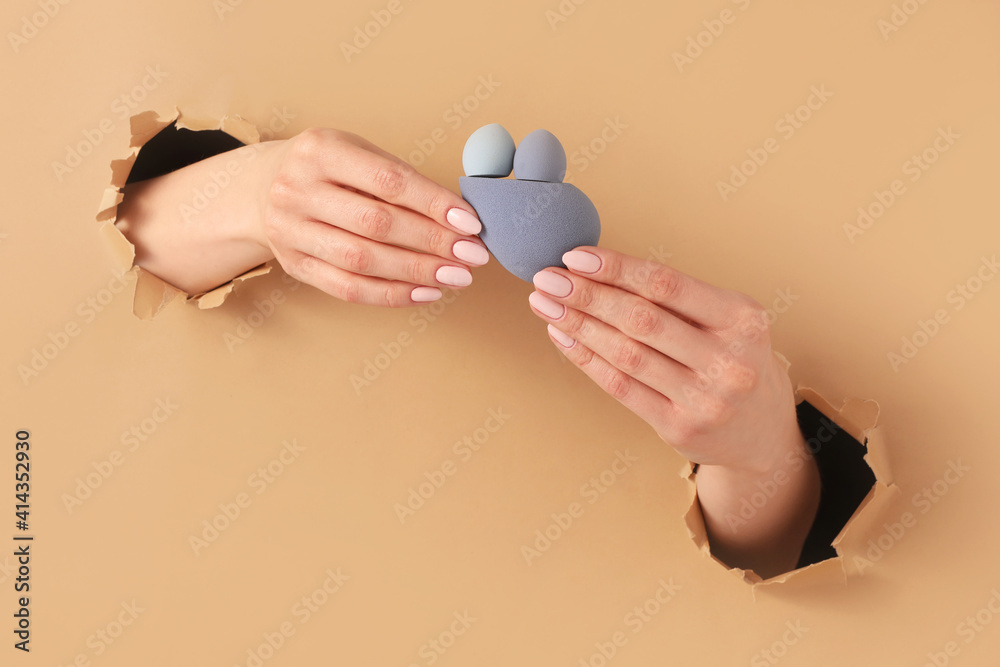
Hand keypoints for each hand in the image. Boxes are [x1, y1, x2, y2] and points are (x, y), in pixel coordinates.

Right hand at [254, 128, 488, 305]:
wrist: (261, 186)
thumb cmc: (327, 168)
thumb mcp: (358, 153)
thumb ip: (402, 180)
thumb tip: (460, 218)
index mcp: (320, 150)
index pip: (388, 181)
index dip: (434, 205)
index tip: (471, 223)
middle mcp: (298, 189)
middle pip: (376, 225)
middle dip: (432, 242)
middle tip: (473, 254)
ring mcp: (290, 230)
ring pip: (362, 261)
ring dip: (417, 272)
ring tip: (457, 276)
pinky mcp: (293, 265)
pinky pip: (347, 288)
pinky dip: (392, 294)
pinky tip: (426, 292)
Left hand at [526, 247, 819, 576]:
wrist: (761, 429)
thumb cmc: (732, 357)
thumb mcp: (725, 320)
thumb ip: (673, 297)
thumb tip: (595, 266)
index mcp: (743, 319)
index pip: (667, 284)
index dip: (616, 268)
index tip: (574, 256)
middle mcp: (729, 360)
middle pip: (641, 319)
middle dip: (587, 295)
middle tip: (547, 279)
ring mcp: (705, 398)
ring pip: (626, 354)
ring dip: (578, 325)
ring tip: (545, 305)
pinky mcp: (680, 428)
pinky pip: (622, 387)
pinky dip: (587, 359)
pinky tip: (563, 337)